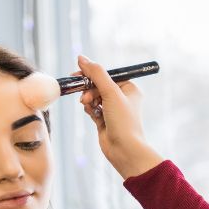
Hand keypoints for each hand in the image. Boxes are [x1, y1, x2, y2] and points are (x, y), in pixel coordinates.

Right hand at [74, 55, 163, 179]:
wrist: (124, 150)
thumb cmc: (123, 121)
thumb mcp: (110, 93)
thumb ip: (96, 74)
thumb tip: (81, 58)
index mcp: (130, 88)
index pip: (108, 75)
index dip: (93, 74)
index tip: (78, 74)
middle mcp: (123, 98)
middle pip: (99, 85)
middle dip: (89, 90)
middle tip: (84, 96)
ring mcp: (113, 110)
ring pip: (94, 97)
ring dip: (88, 100)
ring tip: (88, 106)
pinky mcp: (105, 120)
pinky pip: (92, 109)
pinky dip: (90, 110)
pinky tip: (92, 115)